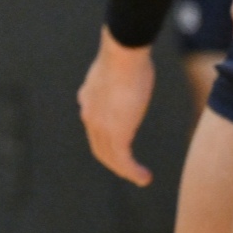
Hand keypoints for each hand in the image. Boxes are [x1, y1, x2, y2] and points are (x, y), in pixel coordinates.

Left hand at [78, 28, 156, 186]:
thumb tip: (125, 63)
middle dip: (114, 161)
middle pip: (100, 147)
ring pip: (110, 158)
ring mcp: (101, 126)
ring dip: (126, 171)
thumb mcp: (116, 67)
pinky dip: (132, 172)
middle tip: (129, 171)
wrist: (123, 54)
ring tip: (141, 178)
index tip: (121, 149)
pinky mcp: (116, 132)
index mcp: (88, 101)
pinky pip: (122, 161)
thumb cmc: (126, 54)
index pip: (95, 128)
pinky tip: (143, 177)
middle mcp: (90, 116)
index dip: (107, 142)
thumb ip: (116, 75)